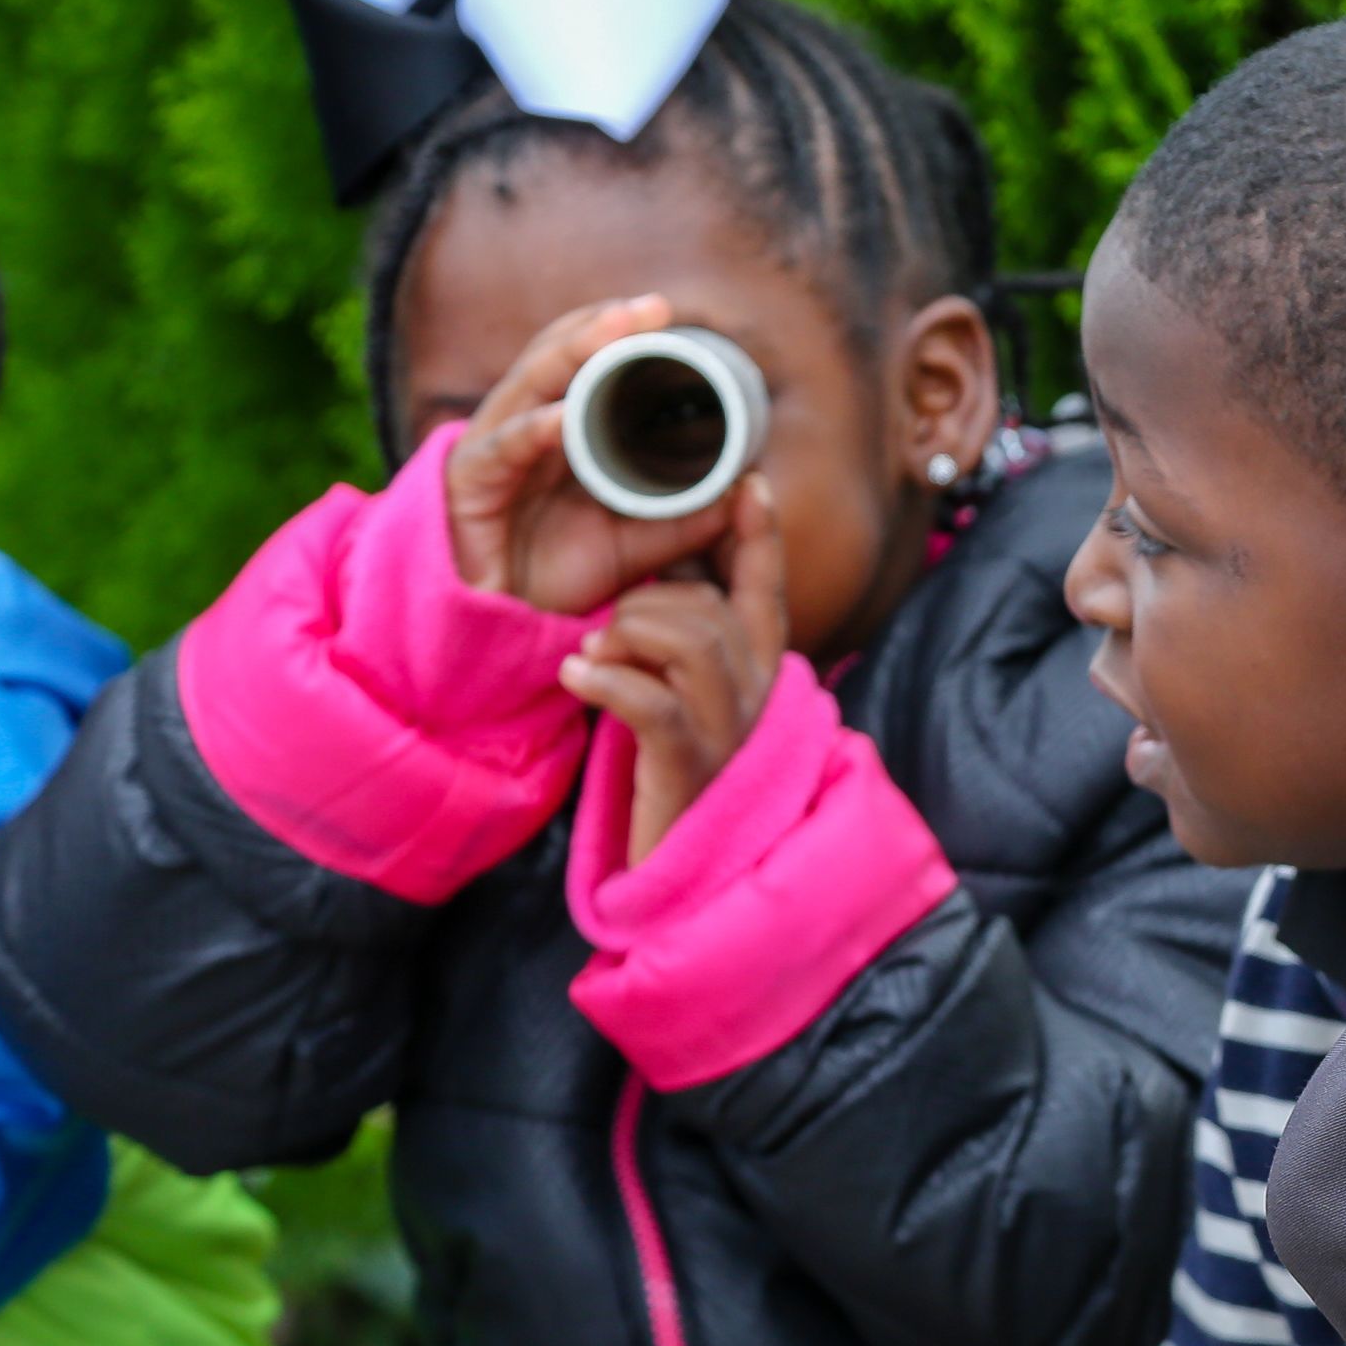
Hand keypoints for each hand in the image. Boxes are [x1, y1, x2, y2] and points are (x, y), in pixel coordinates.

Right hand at [445, 296, 742, 613]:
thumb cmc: (560, 575)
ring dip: (572, 353)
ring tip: (617, 329)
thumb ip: (683, 517)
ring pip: (530, 386)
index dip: (621, 336)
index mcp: (560, 431)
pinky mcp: (471, 486)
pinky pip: (504, 450)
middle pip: (558, 358)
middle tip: (654, 308)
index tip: (671, 317)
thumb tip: (744, 488)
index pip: (586, 364)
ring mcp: (493, 451)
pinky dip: (534, 431)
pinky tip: (564, 418)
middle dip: (603, 327)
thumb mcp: (637, 544)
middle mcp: (524, 428)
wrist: (505, 629)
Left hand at [555, 477, 787, 862]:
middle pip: (707, 606)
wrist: (682, 864)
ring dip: (624, 639)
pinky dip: (604, 682)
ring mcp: (728, 727)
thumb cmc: (677, 768)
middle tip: (606, 639)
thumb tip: (673, 574)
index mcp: (761, 667)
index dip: (759, 533)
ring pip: (684, 639)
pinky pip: (648, 699)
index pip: (767, 585)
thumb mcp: (694, 693)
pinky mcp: (688, 761)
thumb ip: (692, 637)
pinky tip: (578, 680)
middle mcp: (756, 691)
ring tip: (593, 662)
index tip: (749, 481)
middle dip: (644, 607)